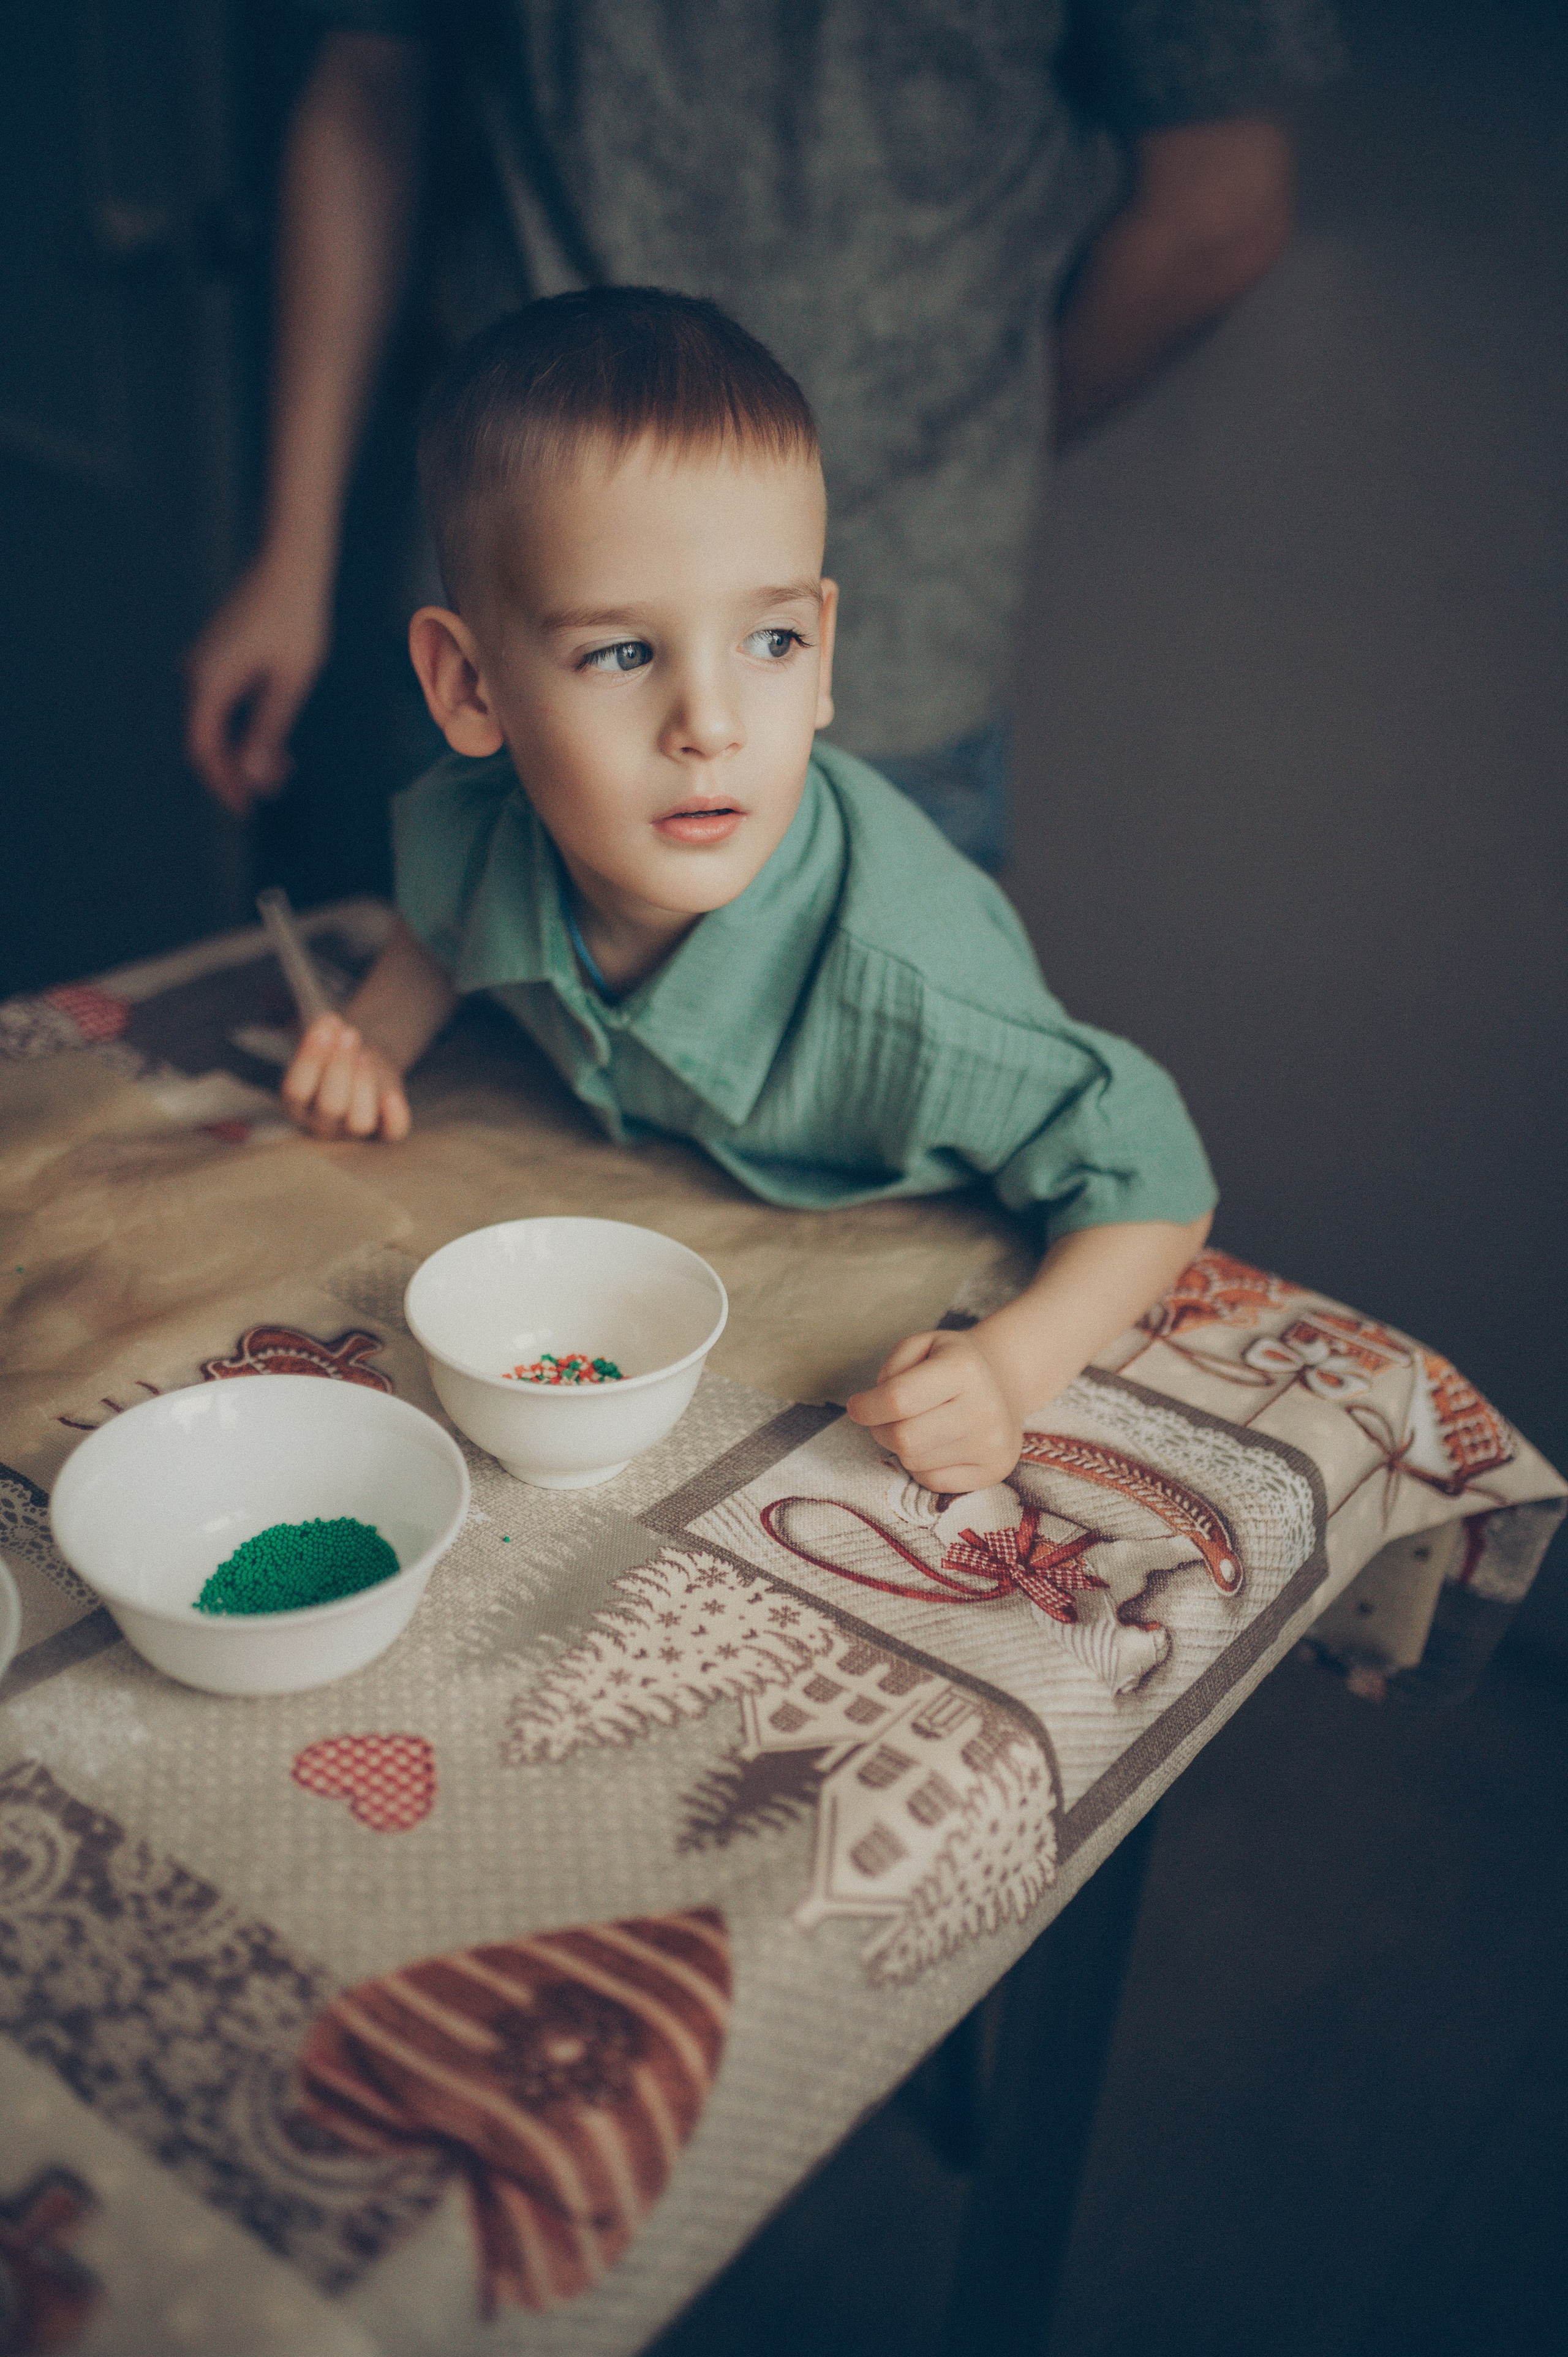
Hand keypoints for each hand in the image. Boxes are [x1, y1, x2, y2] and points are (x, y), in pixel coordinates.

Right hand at [184, 554, 331, 815]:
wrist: (289, 563)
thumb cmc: (297, 619)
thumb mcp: (291, 682)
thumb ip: (269, 729)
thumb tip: (254, 776)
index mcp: (209, 681)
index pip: (203, 749)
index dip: (223, 783)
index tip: (247, 808)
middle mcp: (195, 673)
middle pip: (204, 740)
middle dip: (236, 771)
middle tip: (275, 790)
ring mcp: (201, 664)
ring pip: (211, 724)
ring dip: (241, 750)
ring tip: (283, 766)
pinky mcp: (213, 657)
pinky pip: (218, 705)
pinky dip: (240, 727)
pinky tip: (272, 736)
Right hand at [281, 1014, 410, 1141]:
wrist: (365, 1066)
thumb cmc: (336, 1054)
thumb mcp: (325, 1042)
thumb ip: (321, 1033)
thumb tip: (329, 1023)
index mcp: (297, 1106)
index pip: (297, 1092)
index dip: (310, 1060)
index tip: (325, 1030)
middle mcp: (322, 1126)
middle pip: (330, 1107)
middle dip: (340, 1066)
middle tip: (350, 1033)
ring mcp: (353, 1133)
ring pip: (359, 1122)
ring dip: (364, 1085)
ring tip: (366, 1053)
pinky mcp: (384, 1133)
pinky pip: (392, 1133)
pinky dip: (395, 1116)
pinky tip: (392, 1094)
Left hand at [846, 1328, 1022, 1493]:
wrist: (1003, 1382)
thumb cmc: (950, 1364)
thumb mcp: (922, 1345)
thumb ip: (893, 1366)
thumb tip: (875, 1407)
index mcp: (963, 1368)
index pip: (898, 1399)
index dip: (867, 1407)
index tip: (856, 1407)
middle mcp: (984, 1408)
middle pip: (903, 1438)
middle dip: (881, 1430)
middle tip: (883, 1419)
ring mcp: (992, 1444)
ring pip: (914, 1462)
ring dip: (902, 1447)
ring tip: (916, 1426)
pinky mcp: (994, 1471)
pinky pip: (932, 1482)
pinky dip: (922, 1466)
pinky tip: (935, 1445)